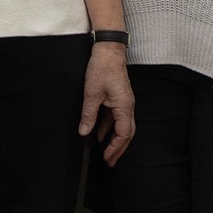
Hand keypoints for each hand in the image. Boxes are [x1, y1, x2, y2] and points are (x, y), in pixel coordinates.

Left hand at [80, 43, 135, 165]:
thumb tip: (85, 132)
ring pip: (122, 126)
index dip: (115, 148)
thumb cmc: (103, 68)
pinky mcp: (119, 98)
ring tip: (103, 151)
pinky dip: (109, 127)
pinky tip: (99, 133)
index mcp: (124, 106)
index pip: (123, 134)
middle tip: (110, 162)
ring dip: (113, 139)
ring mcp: (124, 102)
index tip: (106, 158)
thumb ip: (89, 115)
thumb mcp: (91, 93)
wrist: (108, 50)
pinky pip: (116, 117)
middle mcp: (128, 106)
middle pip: (127, 133)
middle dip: (118, 149)